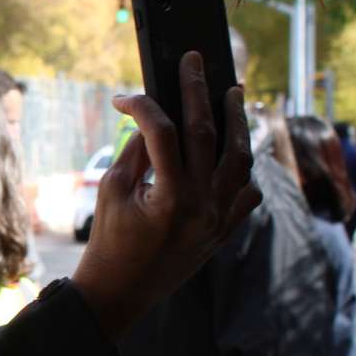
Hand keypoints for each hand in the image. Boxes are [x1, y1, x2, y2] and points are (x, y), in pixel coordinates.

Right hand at [72, 52, 260, 337]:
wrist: (121, 294)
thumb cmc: (108, 243)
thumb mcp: (112, 193)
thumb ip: (135, 154)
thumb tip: (151, 121)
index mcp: (168, 197)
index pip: (162, 134)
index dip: (143, 107)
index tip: (125, 97)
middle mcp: (202, 206)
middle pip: (207, 134)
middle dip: (199, 92)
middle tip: (195, 61)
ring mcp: (218, 220)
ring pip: (240, 160)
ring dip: (237, 124)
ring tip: (233, 95)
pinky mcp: (224, 232)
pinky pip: (246, 194)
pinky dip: (243, 171)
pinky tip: (235, 153)